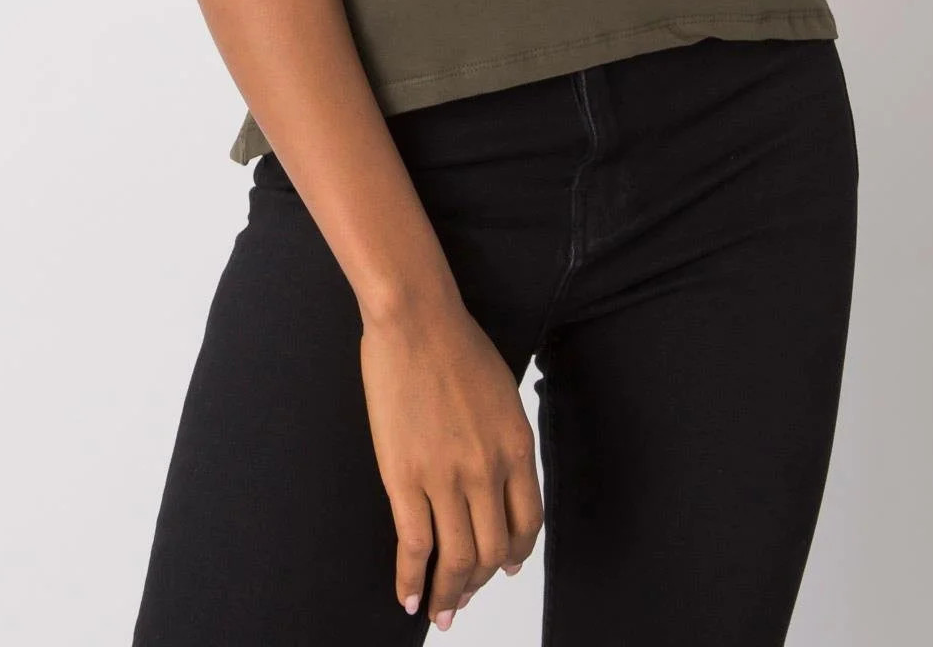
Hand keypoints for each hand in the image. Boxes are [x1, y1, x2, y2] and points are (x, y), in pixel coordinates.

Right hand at [360, 293, 543, 629]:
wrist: (415, 319)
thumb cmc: (454, 343)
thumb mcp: (499, 394)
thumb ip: (502, 438)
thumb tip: (496, 475)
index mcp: (516, 446)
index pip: (527, 522)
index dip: (514, 554)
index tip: (503, 569)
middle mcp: (489, 470)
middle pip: (492, 550)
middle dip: (479, 583)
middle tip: (465, 598)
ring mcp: (447, 478)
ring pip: (456, 559)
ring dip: (449, 595)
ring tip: (439, 611)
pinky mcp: (405, 479)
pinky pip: (414, 546)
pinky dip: (411, 580)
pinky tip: (407, 596)